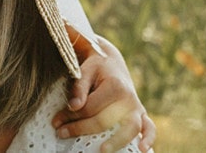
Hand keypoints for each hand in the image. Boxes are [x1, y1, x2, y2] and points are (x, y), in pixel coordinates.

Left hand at [53, 28, 155, 151]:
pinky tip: (143, 150)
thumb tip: (74, 107)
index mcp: (114, 86)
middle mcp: (128, 98)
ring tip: (102, 150)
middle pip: (105, 120)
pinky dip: (149, 139)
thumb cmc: (95, 67)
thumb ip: (79, 88)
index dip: (70, 116)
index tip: (55, 122)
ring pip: (129, 128)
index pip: (89, 108)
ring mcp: (137, 107)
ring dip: (116, 141)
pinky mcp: (141, 113)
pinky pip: (149, 127)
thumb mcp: (85, 71)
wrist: (111, 62)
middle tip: (61, 134)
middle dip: (81, 129)